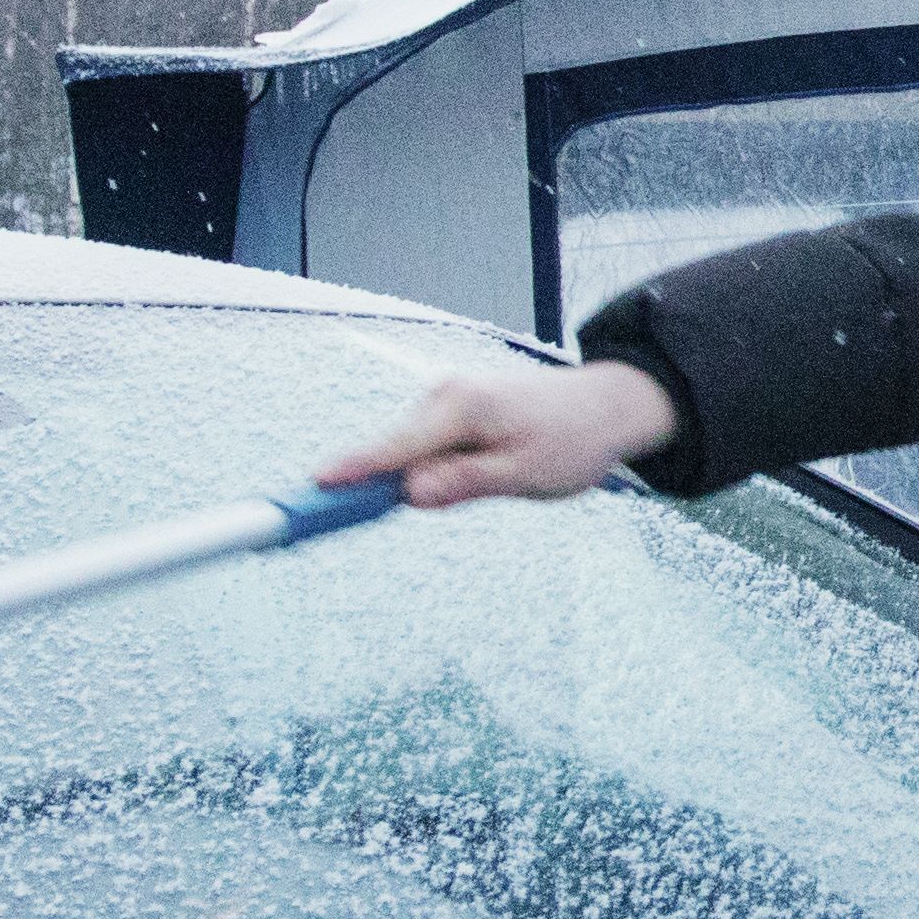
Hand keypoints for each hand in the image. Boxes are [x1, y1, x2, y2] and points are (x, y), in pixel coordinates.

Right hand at [321, 353, 685, 509]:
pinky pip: (422, 447)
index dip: (350, 472)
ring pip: (407, 453)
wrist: (606, 406)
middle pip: (390, 452)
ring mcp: (445, 400)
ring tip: (487, 484)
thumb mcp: (524, 474)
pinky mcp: (450, 411)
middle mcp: (444, 395)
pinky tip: (474, 478)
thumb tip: (411, 495)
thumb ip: (465, 483)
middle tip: (360, 523)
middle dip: (379, 488)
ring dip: (420, 481)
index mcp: (461, 407)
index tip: (311, 488)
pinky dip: (426, 469)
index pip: (391, 447)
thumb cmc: (572, 440)